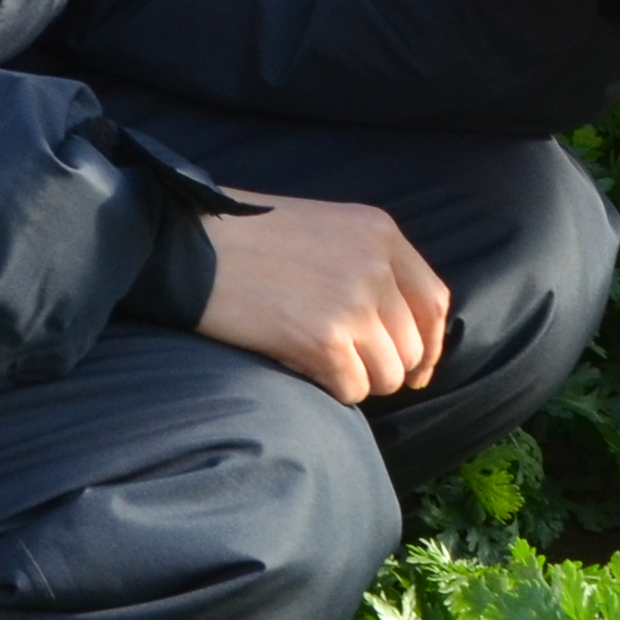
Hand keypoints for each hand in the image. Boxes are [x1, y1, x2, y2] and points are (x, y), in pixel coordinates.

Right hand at [194, 194, 450, 404]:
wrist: (186, 244)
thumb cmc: (247, 238)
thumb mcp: (326, 229)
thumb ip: (369, 265)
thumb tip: (398, 329)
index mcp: (380, 232)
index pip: (433, 300)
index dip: (430, 343)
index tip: (417, 368)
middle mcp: (377, 265)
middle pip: (413, 344)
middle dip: (388, 367)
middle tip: (352, 369)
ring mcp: (354, 303)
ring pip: (387, 374)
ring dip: (358, 380)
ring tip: (319, 363)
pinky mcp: (325, 340)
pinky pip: (352, 389)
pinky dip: (332, 390)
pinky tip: (301, 366)